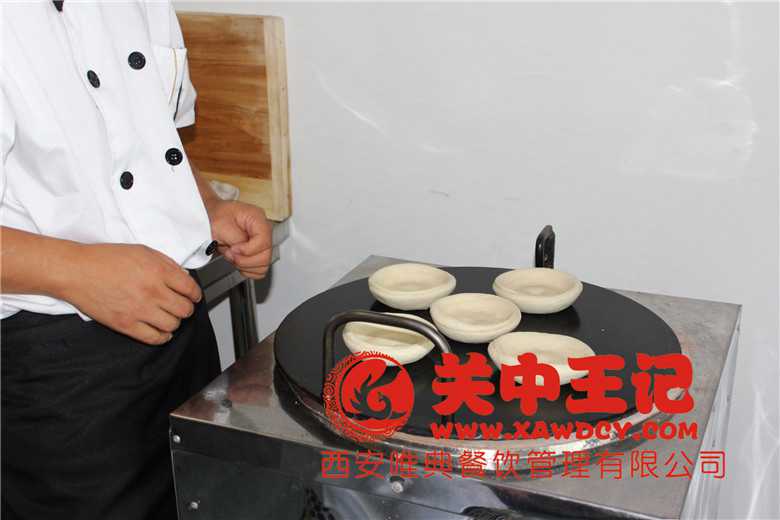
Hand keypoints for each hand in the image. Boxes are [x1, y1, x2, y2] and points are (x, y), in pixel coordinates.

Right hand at [58, 243, 201, 344]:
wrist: (76, 271)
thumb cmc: (105, 259)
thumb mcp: (142, 251)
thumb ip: (166, 263)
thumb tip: (183, 276)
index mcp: (158, 271)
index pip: (191, 289)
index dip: (195, 294)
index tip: (193, 296)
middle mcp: (152, 291)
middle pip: (185, 309)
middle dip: (186, 308)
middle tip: (180, 305)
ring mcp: (140, 310)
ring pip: (173, 325)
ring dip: (174, 322)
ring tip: (168, 316)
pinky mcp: (126, 325)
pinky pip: (154, 338)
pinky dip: (162, 337)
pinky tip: (161, 331)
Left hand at [206, 200, 271, 279]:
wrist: (209, 220)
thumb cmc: (214, 217)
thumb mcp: (221, 225)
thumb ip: (236, 238)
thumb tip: (244, 251)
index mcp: (258, 218)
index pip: (264, 242)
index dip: (248, 250)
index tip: (233, 249)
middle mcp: (263, 231)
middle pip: (265, 256)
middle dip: (245, 260)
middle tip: (231, 253)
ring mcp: (261, 243)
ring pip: (263, 265)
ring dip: (244, 265)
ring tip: (232, 255)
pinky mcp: (257, 253)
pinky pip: (259, 270)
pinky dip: (247, 269)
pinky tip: (237, 260)